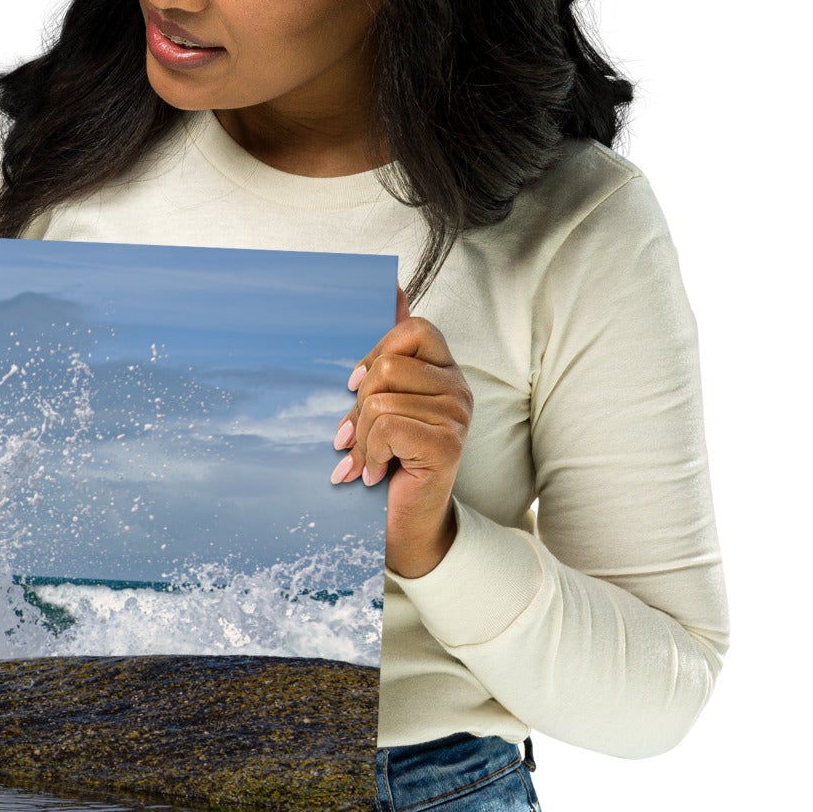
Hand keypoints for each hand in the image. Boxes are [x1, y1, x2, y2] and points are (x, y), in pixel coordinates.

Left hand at [329, 285, 471, 577]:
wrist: (405, 523)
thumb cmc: (390, 461)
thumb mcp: (382, 402)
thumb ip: (389, 351)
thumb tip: (392, 288)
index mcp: (444, 371)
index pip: (413, 328)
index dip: (376, 353)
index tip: (355, 387)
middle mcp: (458, 388)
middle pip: (389, 366)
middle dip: (358, 405)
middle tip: (354, 436)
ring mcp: (457, 415)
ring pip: (382, 400)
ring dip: (362, 438)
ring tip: (366, 460)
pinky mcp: (447, 443)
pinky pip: (388, 427)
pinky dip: (369, 454)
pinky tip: (374, 473)